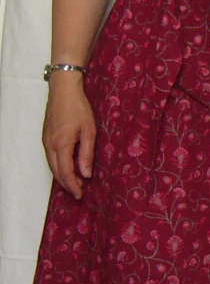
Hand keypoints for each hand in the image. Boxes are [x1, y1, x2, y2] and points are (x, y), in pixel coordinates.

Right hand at [42, 74, 96, 199]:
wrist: (63, 89)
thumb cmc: (78, 108)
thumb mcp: (89, 131)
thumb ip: (86, 154)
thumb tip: (85, 174)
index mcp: (61, 145)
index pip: (65, 172)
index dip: (72, 185)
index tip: (80, 194)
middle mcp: (50, 145)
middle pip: (56, 171)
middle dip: (67, 184)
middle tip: (78, 193)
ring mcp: (46, 140)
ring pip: (51, 165)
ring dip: (62, 176)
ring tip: (75, 182)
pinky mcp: (46, 136)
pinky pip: (50, 157)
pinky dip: (58, 166)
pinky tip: (67, 167)